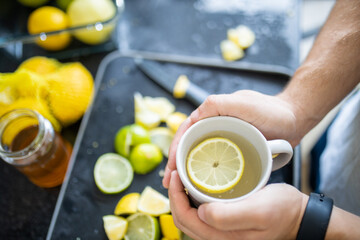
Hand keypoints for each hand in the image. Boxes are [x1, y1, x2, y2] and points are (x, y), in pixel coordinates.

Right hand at [163, 90, 298, 187]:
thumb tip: (195, 115)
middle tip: (170, 184)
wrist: (295, 119)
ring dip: (188, 170)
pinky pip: (215, 160)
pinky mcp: (234, 147)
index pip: (185, 131)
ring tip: (181, 188)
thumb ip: (218, 104)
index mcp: (211, 113)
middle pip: (189, 145)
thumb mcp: (242, 104)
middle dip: (177, 164)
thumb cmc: (271, 110)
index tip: (171, 169)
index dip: (174, 150)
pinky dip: (206, 172)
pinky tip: (201, 185)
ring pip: (200, 154)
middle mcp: (214, 124)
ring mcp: (224, 137)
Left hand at [168, 170, 307, 239]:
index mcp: (222, 237)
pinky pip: (202, 213)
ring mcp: (222, 231)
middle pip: (184, 219)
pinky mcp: (227, 223)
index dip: (174, 197)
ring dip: (182, 197)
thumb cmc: (283, 211)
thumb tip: (201, 213)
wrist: (300, 216)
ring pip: (191, 216)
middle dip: (174, 195)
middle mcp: (218, 238)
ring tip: (182, 175)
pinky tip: (196, 184)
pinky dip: (193, 198)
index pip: (185, 219)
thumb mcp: (259, 211)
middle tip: (175, 171)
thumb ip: (229, 216)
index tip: (174, 173)